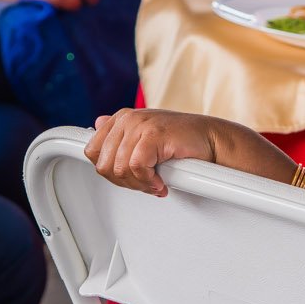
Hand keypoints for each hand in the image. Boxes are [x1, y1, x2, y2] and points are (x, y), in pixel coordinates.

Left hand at [84, 109, 217, 196]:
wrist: (211, 140)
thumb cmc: (182, 142)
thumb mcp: (145, 138)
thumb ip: (121, 136)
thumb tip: (96, 125)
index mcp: (121, 119)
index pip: (92, 151)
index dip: (110, 172)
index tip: (129, 179)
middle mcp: (127, 119)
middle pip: (103, 164)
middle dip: (124, 182)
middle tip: (145, 184)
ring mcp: (139, 124)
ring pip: (120, 169)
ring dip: (139, 184)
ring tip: (155, 184)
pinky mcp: (153, 134)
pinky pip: (137, 168)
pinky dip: (149, 181)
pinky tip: (161, 182)